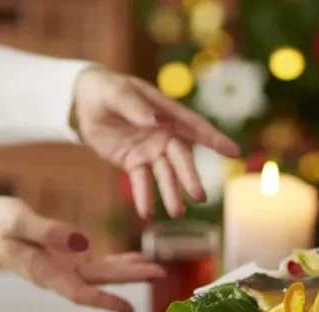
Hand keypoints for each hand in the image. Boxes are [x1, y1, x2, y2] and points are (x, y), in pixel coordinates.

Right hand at [0, 197, 163, 311]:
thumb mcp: (17, 222)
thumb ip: (48, 231)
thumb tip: (83, 242)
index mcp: (44, 273)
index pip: (79, 293)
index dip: (105, 301)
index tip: (129, 308)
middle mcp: (59, 276)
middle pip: (100, 282)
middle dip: (130, 280)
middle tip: (160, 274)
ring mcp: (64, 269)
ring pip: (102, 274)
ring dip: (129, 272)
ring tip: (156, 269)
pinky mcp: (67, 259)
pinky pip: (98, 264)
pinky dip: (118, 262)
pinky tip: (136, 260)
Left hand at [71, 67, 240, 218]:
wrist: (83, 104)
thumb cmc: (105, 90)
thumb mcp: (115, 93)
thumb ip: (135, 107)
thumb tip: (158, 122)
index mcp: (165, 112)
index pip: (195, 126)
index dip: (215, 139)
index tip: (235, 152)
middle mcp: (163, 134)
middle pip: (181, 159)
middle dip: (190, 177)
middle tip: (199, 197)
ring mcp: (150, 151)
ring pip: (165, 175)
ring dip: (171, 194)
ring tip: (176, 214)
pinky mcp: (134, 164)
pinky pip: (141, 182)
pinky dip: (144, 197)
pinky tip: (147, 213)